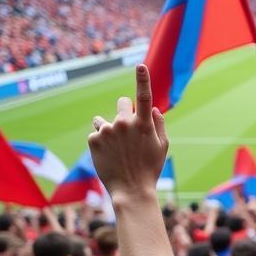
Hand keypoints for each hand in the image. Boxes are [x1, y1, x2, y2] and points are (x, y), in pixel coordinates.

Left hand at [88, 64, 167, 198]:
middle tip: (127, 129)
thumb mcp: (162, 147)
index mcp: (144, 124)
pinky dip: (100, 143)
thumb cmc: (150, 168)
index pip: (144, 97)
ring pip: (104, 120)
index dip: (143, 80)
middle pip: (122, 103)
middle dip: (125, 111)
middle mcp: (124, 123)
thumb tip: (154, 109)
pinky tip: (107, 156)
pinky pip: (96, 134)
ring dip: (109, 129)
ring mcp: (107, 131)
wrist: (130, 190)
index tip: (141, 66)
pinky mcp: (93, 139)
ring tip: (116, 149)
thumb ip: (159, 125)